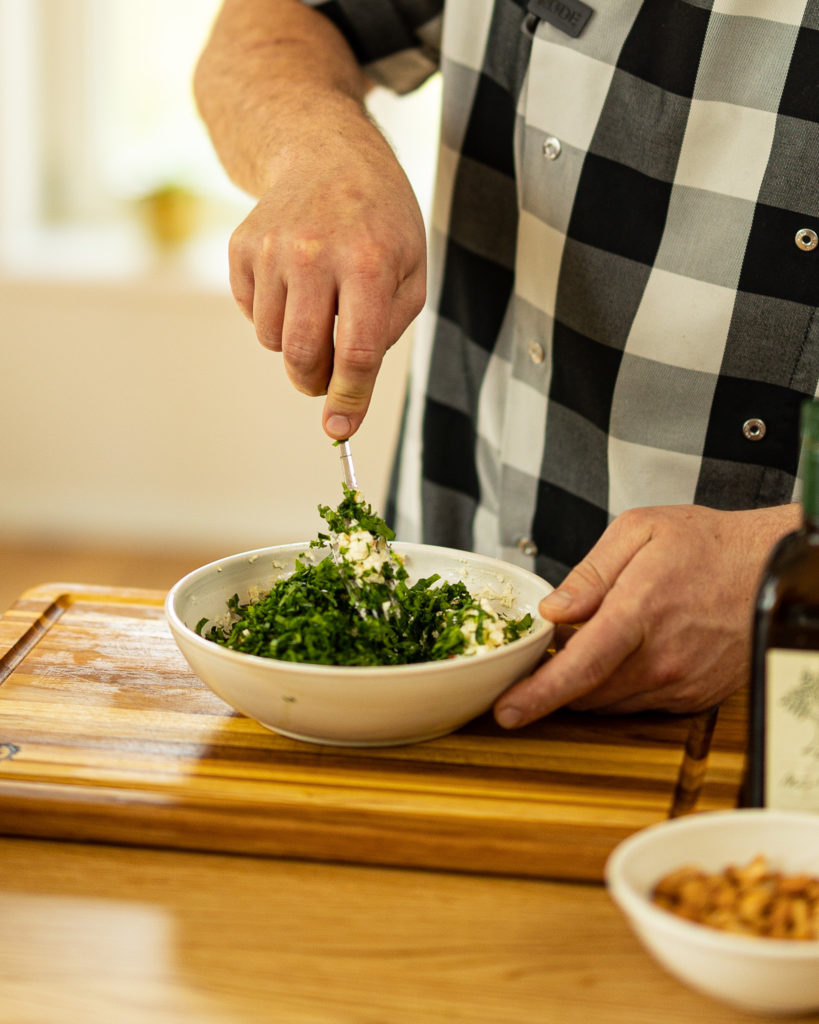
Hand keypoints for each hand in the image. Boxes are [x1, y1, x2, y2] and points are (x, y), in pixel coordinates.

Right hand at [228, 99, 425, 437]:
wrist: (324, 151)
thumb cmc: (379, 219)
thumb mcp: (410, 267)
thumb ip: (386, 331)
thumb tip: (347, 394)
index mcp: (367, 261)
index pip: (356, 351)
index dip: (349, 398)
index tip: (341, 428)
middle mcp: (313, 253)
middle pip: (303, 356)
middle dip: (316, 381)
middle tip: (328, 375)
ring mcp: (271, 248)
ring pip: (271, 341)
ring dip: (295, 344)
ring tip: (318, 306)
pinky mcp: (241, 247)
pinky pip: (250, 314)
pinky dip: (271, 315)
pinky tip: (293, 282)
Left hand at [494, 503, 799, 724]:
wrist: (772, 569)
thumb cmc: (709, 545)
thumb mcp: (640, 531)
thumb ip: (590, 572)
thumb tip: (553, 610)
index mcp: (640, 612)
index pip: (580, 667)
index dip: (538, 694)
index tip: (506, 711)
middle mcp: (661, 658)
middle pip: (586, 692)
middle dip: (555, 681)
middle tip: (547, 652)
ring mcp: (680, 683)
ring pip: (610, 702)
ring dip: (587, 683)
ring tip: (593, 642)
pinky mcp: (694, 697)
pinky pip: (639, 704)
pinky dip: (619, 686)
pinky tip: (625, 653)